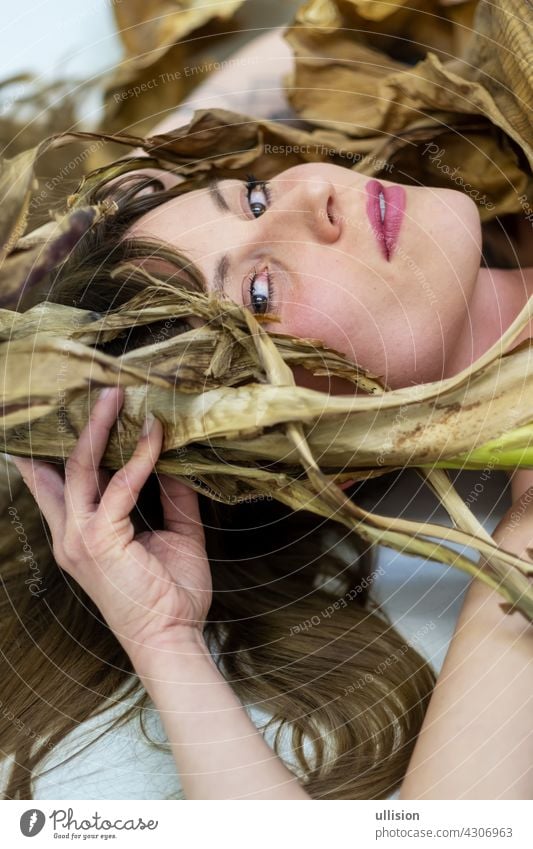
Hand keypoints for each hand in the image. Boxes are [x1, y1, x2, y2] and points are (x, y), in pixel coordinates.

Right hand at [10, 388, 212, 665]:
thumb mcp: (174, 536)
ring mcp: (80, 538)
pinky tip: (154, 434)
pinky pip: (120, 486)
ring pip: (81, 468)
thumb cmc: (170, 595)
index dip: (59, 448)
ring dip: (99, 428)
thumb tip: (179, 460)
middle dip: (77, 426)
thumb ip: (172, 498)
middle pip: (62, 467)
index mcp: (80, 536)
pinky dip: (139, 457)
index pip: (58, 484)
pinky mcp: (100, 540)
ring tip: (116, 395)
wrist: (173, 638)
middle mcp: (71, 535)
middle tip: (99, 392)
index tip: (72, 413)